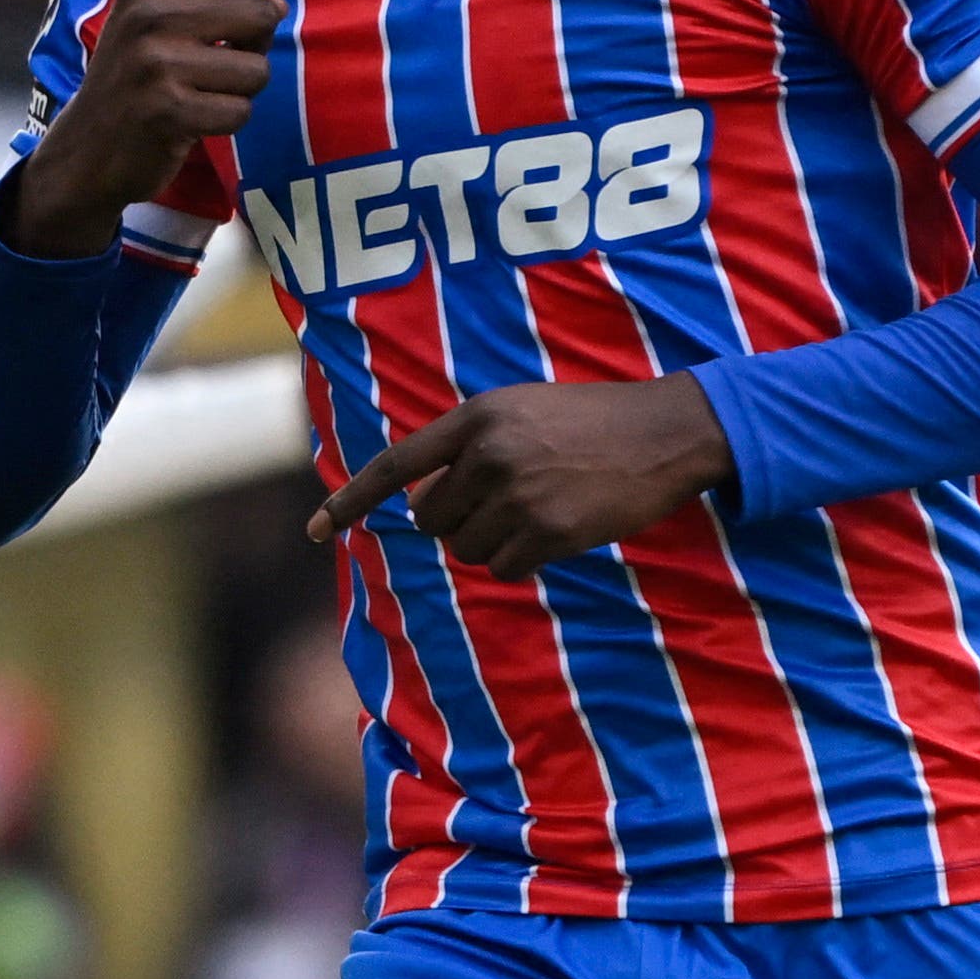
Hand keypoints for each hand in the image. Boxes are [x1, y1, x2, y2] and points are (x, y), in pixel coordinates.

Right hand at [2, 0, 348, 252]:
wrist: (85, 150)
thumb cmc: (138, 80)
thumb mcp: (155, 23)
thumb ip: (208, 0)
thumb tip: (275, 4)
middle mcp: (151, 13)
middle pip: (263, 13)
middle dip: (255, 45)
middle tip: (212, 63)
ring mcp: (157, 62)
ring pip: (257, 69)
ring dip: (241, 90)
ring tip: (197, 94)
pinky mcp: (167, 109)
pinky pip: (241, 112)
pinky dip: (227, 122)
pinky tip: (191, 123)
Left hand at [308, 373, 735, 571]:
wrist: (664, 433)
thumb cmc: (590, 422)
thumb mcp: (521, 410)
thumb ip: (468, 446)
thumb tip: (422, 505)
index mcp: (477, 418)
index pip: (396, 466)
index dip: (351, 501)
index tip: (316, 530)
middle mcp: (489, 454)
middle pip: (432, 521)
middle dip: (458, 521)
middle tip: (506, 501)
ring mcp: (518, 495)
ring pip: (468, 549)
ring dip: (495, 542)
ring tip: (540, 508)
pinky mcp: (548, 532)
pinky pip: (505, 568)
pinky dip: (524, 560)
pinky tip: (557, 529)